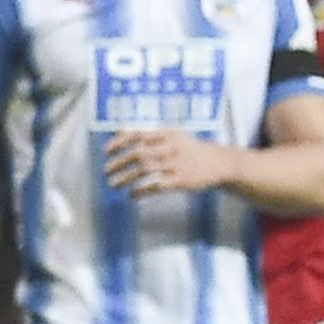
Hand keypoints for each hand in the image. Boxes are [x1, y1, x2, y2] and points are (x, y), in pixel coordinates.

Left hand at [101, 130, 237, 196]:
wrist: (217, 162)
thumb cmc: (188, 148)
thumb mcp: (171, 133)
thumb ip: (146, 131)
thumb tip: (119, 129)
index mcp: (167, 133)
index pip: (138, 134)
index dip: (120, 142)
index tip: (106, 151)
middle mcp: (171, 146)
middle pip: (139, 154)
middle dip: (119, 163)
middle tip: (106, 171)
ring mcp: (176, 164)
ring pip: (145, 170)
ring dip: (126, 178)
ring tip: (114, 184)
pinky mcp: (181, 180)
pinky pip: (157, 185)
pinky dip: (142, 190)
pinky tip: (132, 194)